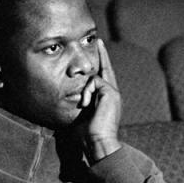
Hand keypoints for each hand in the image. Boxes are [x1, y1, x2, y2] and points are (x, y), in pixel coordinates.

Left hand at [76, 39, 121, 163]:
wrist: (97, 142)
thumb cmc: (86, 135)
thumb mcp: (79, 114)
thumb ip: (79, 102)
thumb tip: (70, 98)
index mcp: (106, 100)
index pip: (103, 77)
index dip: (101, 62)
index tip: (99, 48)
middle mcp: (113, 95)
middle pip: (105, 70)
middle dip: (102, 55)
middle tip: (98, 40)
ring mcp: (114, 93)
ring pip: (95, 78)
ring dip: (85, 90)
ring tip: (83, 105)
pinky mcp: (112, 93)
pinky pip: (95, 82)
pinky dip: (87, 92)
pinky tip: (86, 104)